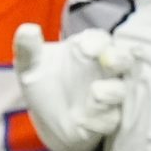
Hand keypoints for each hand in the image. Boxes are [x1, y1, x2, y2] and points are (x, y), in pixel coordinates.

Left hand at [13, 23, 133, 150]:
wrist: (46, 118)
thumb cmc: (43, 81)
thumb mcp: (29, 64)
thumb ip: (28, 48)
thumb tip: (28, 29)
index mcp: (88, 48)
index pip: (99, 39)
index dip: (96, 42)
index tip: (84, 47)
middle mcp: (105, 70)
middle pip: (122, 59)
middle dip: (119, 59)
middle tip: (110, 60)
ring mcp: (109, 96)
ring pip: (120, 90)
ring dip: (112, 91)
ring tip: (98, 92)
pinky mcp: (106, 120)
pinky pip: (109, 120)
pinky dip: (99, 120)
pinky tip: (84, 121)